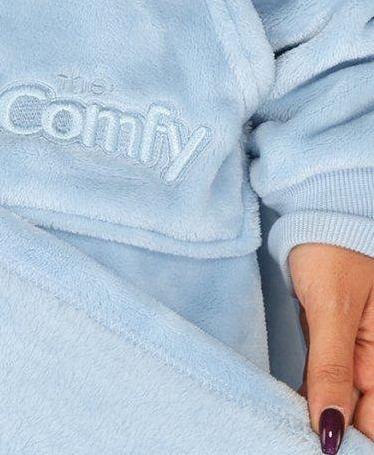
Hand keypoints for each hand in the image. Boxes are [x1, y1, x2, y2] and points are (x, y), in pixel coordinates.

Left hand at [290, 243, 373, 451]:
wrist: (319, 214)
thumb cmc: (331, 250)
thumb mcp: (331, 309)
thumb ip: (331, 370)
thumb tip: (331, 432)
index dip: (348, 436)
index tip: (318, 445)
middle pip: (360, 414)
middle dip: (332, 424)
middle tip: (291, 430)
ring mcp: (359, 352)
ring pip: (341, 399)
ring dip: (319, 410)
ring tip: (286, 421)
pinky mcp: (337, 342)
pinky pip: (328, 378)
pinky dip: (313, 390)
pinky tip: (294, 399)